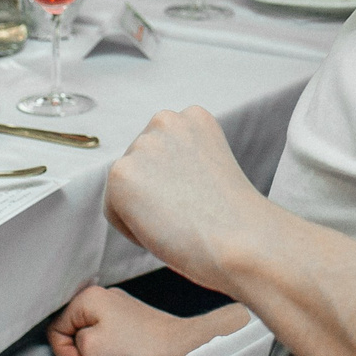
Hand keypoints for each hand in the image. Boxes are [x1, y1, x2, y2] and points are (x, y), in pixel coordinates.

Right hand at [47, 285, 222, 355]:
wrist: (177, 347)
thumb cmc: (135, 348)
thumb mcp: (90, 347)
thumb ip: (71, 341)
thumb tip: (80, 340)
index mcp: (88, 296)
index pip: (55, 326)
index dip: (64, 349)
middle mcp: (103, 295)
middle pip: (72, 327)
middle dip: (79, 347)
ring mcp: (118, 305)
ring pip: (90, 331)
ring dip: (95, 349)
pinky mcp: (131, 317)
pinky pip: (107, 332)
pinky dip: (109, 346)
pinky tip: (122, 354)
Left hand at [102, 107, 272, 294]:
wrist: (242, 239)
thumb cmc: (234, 219)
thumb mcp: (210, 167)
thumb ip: (180, 160)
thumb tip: (149, 180)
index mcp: (192, 116)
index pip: (160, 152)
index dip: (175, 185)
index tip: (197, 200)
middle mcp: (165, 120)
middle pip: (139, 166)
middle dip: (155, 193)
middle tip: (187, 213)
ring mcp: (142, 145)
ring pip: (124, 188)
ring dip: (142, 210)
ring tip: (177, 221)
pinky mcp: (122, 173)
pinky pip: (112, 210)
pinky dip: (132, 229)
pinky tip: (164, 229)